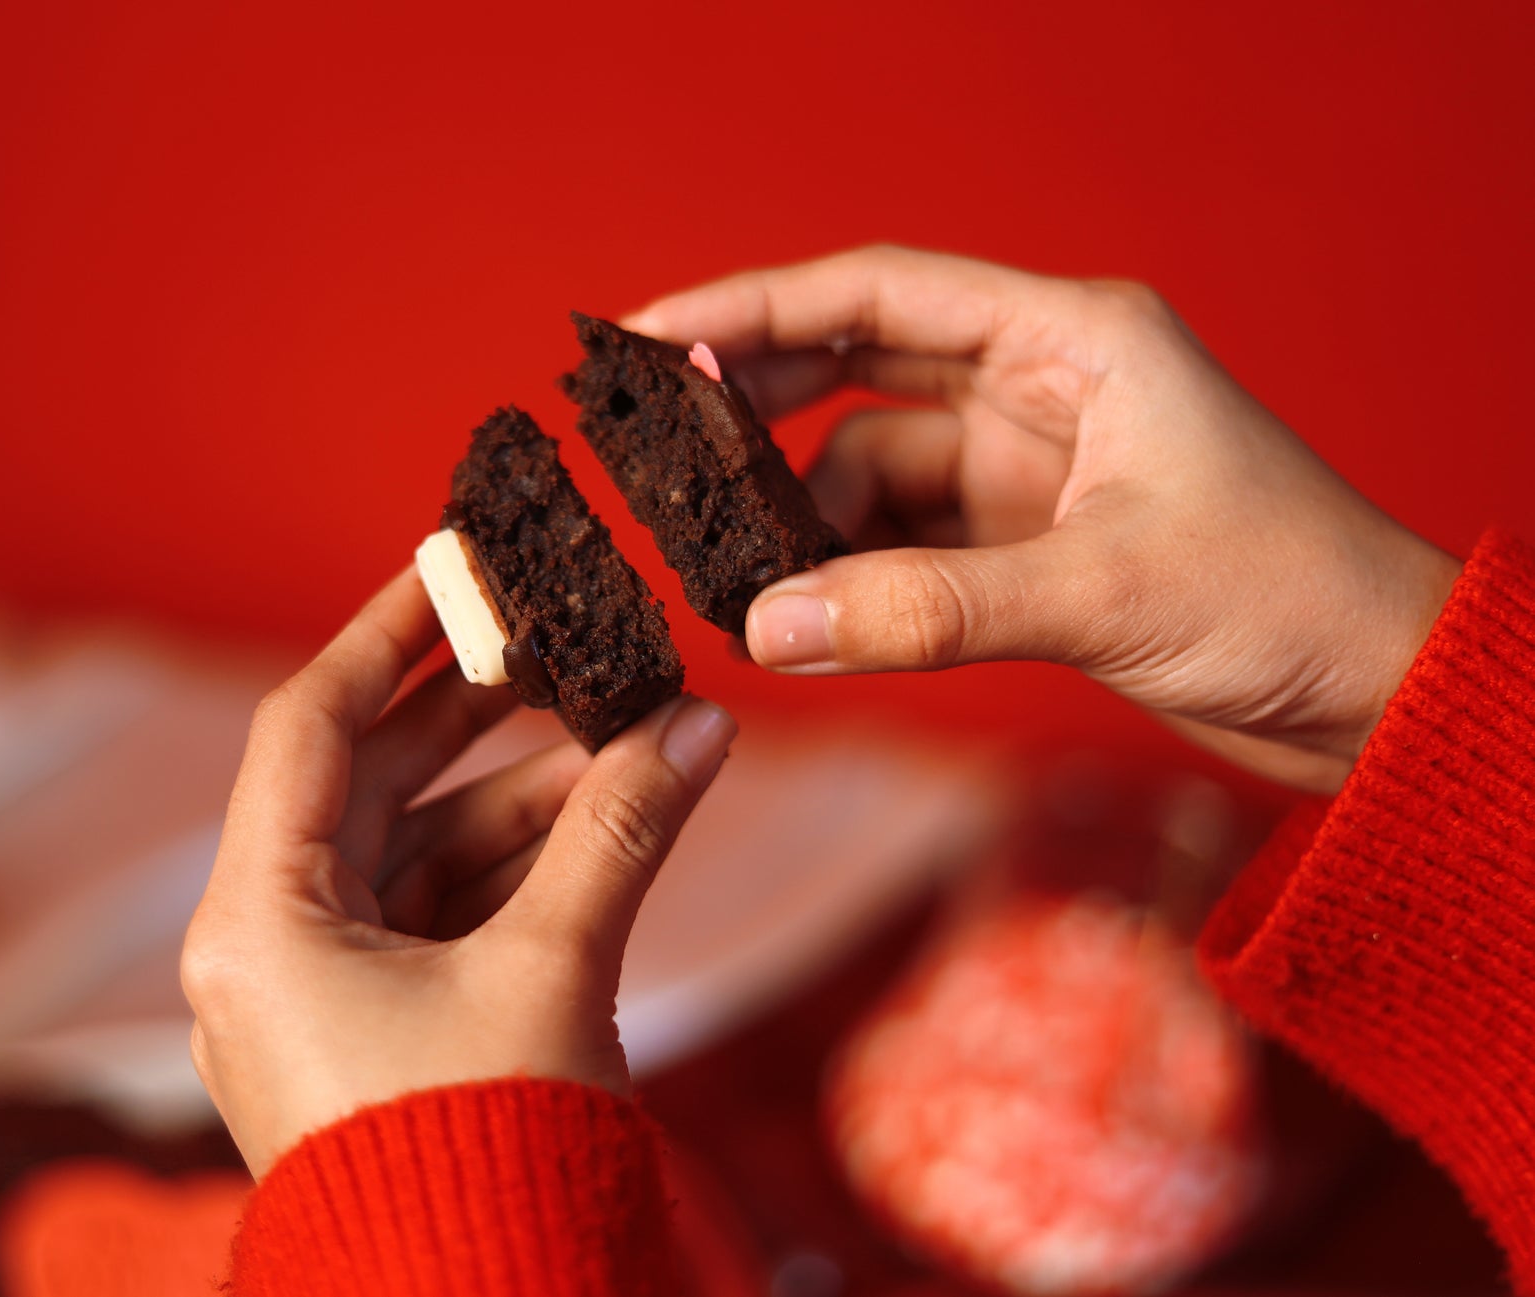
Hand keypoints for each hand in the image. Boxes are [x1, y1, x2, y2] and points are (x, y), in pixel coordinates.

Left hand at [181, 570, 735, 1177]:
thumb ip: (620, 832)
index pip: (306, 727)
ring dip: (519, 794)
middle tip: (558, 638)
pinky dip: (517, 868)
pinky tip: (603, 813)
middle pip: (366, 785)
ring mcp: (319, 1001)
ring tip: (623, 730)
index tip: (456, 563)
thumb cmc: (485, 1158)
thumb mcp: (553, 972)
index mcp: (258, 925)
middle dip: (474, 713)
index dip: (389, 632)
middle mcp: (267, 954)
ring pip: (416, 853)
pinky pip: (439, 918)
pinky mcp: (376, 1039)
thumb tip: (698, 728)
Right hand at [629, 245, 1460, 791]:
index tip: (652, 336)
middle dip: (756, 408)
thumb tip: (768, 628)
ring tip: (727, 582)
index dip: (756, 306)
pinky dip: (847, 582)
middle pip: (857, 371)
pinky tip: (797, 617)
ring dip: (800, 527)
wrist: (1380, 698)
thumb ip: (926, 609)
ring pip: (868, 474)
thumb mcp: (1100, 593)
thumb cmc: (1288, 601)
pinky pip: (900, 551)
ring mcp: (1028, 473)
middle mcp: (1041, 391)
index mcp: (1074, 340)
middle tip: (648, 447)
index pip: (881, 294)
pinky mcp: (1025, 550)